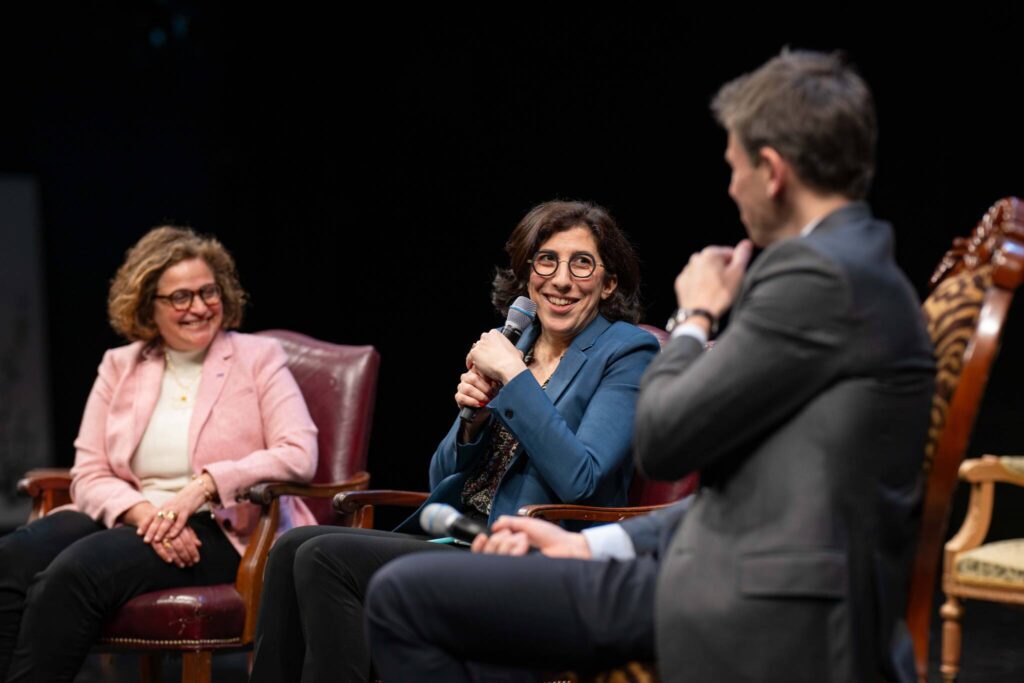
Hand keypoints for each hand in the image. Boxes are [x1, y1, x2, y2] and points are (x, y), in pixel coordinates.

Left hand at [138, 473, 217, 543]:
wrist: (198, 489)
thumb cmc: (185, 500)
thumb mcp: (173, 506)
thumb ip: (167, 514)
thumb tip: (160, 526)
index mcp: (164, 506)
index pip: (152, 515)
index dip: (145, 524)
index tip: (139, 533)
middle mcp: (169, 506)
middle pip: (157, 519)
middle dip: (151, 530)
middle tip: (146, 540)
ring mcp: (177, 508)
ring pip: (167, 520)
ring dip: (161, 531)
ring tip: (157, 540)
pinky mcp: (187, 510)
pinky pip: (180, 520)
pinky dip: (176, 528)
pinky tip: (172, 535)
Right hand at [149, 525, 202, 567]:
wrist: (152, 514)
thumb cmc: (171, 522)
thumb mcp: (182, 526)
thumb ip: (191, 535)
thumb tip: (199, 544)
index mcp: (180, 525)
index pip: (188, 540)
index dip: (193, 551)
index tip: (196, 560)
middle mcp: (171, 529)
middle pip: (180, 545)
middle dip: (185, 556)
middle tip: (190, 564)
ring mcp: (161, 533)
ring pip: (170, 547)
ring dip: (176, 558)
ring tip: (181, 565)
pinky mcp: (152, 537)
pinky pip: (158, 547)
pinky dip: (163, 554)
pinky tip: (169, 561)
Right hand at [454, 367, 497, 410]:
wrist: (489, 408)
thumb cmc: (493, 394)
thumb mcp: (497, 384)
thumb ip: (494, 378)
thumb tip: (494, 381)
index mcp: (476, 370)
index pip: (478, 368)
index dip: (487, 378)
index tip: (495, 384)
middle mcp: (467, 377)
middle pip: (473, 378)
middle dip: (485, 388)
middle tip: (492, 393)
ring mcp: (461, 386)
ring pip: (467, 388)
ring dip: (479, 396)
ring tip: (486, 400)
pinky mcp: (458, 397)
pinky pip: (461, 398)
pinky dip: (471, 402)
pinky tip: (479, 404)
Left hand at [466, 330, 527, 384]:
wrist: (509, 367)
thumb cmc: (513, 360)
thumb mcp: (515, 350)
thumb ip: (511, 349)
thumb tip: (517, 352)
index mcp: (495, 333)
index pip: (488, 339)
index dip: (488, 347)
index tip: (489, 352)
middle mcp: (486, 337)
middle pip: (480, 344)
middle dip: (482, 351)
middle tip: (485, 359)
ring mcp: (479, 345)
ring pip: (475, 351)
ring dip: (477, 357)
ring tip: (479, 365)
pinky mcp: (474, 353)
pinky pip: (469, 359)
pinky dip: (470, 363)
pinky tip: (472, 367)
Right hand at [471, 515, 591, 558]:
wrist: (567, 546)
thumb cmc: (552, 537)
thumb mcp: (527, 525)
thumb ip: (510, 523)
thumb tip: (494, 525)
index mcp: (511, 548)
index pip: (486, 551)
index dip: (480, 546)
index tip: (483, 536)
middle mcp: (510, 559)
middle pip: (488, 552)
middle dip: (498, 538)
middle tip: (511, 534)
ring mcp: (515, 567)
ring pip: (496, 556)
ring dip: (508, 542)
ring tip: (524, 539)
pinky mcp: (522, 572)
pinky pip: (508, 560)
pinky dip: (515, 547)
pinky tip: (524, 544)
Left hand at [674, 239, 753, 318]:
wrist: (700, 314)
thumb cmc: (721, 294)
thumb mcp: (738, 273)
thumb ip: (742, 255)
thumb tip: (746, 243)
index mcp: (710, 253)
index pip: (729, 253)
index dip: (736, 265)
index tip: (737, 276)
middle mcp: (696, 259)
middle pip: (715, 261)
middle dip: (722, 270)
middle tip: (728, 285)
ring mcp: (686, 271)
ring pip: (704, 270)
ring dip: (711, 276)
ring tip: (717, 291)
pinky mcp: (681, 283)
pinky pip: (694, 280)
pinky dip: (700, 284)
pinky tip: (706, 293)